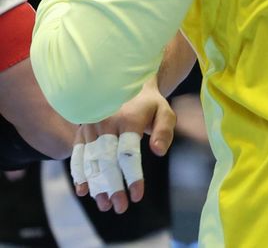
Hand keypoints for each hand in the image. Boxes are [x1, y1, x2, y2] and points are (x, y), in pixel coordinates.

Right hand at [72, 78, 175, 212]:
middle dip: (113, 186)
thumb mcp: (165, 111)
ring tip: (104, 205)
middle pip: (107, 160)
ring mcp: (91, 126)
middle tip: (120, 207)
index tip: (137, 196)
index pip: (128, 153)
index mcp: (128, 118)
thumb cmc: (150, 104)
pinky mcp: (82, 130)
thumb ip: (165, 130)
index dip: (132, 176)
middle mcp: (106, 122)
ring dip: (96, 185)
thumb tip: (159, 151)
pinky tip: (83, 189)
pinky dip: (79, 173)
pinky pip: (77, 154)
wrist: (127, 84)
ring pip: (91, 161)